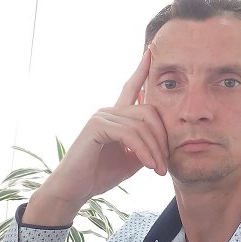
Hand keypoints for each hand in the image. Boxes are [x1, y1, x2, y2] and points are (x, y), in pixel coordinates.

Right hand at [23, 50, 168, 225]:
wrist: (74, 190)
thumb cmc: (101, 175)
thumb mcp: (132, 159)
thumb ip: (146, 144)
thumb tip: (165, 139)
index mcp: (117, 116)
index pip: (132, 87)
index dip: (142, 69)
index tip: (150, 51)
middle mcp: (109, 110)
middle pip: (149, 111)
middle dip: (162, 138)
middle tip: (165, 164)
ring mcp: (102, 116)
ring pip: (142, 125)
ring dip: (155, 149)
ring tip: (158, 170)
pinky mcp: (97, 126)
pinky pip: (130, 133)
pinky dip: (143, 150)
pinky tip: (148, 165)